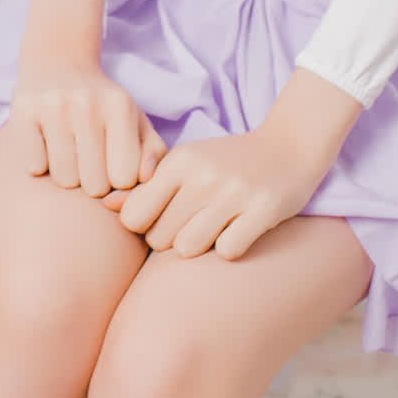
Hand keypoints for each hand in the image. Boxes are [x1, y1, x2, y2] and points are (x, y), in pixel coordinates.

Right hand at [10, 45, 167, 197]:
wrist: (58, 62)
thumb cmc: (102, 104)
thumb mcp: (135, 121)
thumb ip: (152, 153)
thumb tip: (145, 178)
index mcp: (120, 107)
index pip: (125, 179)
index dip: (118, 182)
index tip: (112, 169)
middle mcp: (88, 104)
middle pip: (94, 184)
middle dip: (92, 183)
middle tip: (88, 164)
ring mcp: (53, 106)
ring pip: (64, 178)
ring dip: (66, 176)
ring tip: (69, 156)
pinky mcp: (23, 111)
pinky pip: (34, 167)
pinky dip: (39, 165)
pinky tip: (46, 147)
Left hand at [104, 124, 327, 259]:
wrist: (291, 145)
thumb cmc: (228, 160)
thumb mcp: (186, 163)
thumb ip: (146, 187)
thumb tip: (106, 205)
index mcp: (179, 161)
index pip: (133, 216)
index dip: (144, 226)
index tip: (162, 220)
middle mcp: (203, 175)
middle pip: (159, 238)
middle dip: (171, 240)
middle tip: (194, 225)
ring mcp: (234, 192)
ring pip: (188, 249)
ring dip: (199, 248)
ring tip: (214, 230)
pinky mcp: (263, 210)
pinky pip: (227, 252)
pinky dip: (230, 249)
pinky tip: (238, 232)